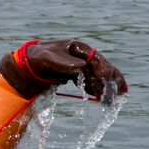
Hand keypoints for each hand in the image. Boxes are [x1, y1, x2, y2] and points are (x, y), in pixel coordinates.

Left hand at [0, 39, 127, 100]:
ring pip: (97, 77)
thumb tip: (82, 67)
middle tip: (118, 94)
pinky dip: (96, 89)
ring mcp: (81, 65)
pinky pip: (90, 82)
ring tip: (112, 100)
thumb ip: (65, 63)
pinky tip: (101, 98)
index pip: (96, 60)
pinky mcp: (77, 74)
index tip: (107, 80)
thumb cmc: (39, 58)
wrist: (30, 64)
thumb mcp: (50, 59)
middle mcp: (83, 56)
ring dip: (105, 88)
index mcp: (79, 48)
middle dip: (110, 81)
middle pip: (101, 68)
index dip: (104, 70)